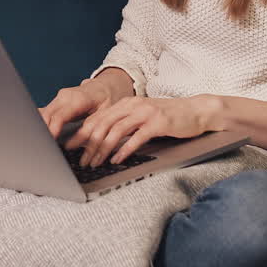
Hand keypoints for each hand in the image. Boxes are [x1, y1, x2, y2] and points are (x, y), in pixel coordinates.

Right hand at [38, 78, 115, 139]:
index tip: (49, 140)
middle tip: (42, 147)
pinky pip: (45, 112)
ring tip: (40, 143)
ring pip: (43, 113)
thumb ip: (93, 126)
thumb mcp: (106, 114)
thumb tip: (84, 142)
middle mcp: (65, 96)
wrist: (103, 87)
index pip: (60, 115)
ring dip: (40, 127)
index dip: (52, 128)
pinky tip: (39, 133)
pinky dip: (41, 123)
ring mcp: (59, 97)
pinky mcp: (56, 101)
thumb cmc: (106, 101)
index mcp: (78, 99)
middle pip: (47, 115)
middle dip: (42, 130)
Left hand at [64, 96, 216, 167]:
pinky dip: (124, 150)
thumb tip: (102, 141)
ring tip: (95, 163)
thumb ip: (124, 124)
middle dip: (88, 144)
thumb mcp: (142, 117)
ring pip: (116, 131)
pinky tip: (116, 160)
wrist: (196, 111)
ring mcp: (145, 112)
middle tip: (80, 160)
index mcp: (125, 104)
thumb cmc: (168, 118)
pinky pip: (136, 137)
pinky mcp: (157, 122)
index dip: (82, 133)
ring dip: (103, 149)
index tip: (71, 147)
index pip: (98, 118)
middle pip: (103, 124)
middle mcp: (132, 105)